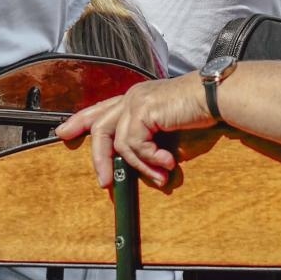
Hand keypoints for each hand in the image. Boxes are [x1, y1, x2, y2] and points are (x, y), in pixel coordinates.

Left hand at [55, 74, 217, 188]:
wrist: (217, 96)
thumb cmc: (200, 111)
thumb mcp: (168, 126)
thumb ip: (151, 139)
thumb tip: (143, 166)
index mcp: (137, 96)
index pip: (101, 108)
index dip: (80, 120)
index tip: (63, 132)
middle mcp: (133, 96)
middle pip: (100, 127)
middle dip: (99, 158)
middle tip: (104, 183)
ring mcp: (136, 101)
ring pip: (120, 143)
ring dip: (140, 166)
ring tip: (160, 176)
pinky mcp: (143, 110)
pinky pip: (135, 145)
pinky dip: (150, 159)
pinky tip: (168, 163)